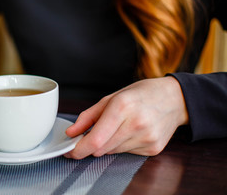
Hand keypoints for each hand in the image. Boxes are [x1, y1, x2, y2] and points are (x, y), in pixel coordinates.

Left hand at [65, 76, 188, 158]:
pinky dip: (122, 145)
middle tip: (94, 132)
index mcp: (122, 106)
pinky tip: (132, 132)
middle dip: (92, 144)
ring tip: (120, 126)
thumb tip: (71, 132)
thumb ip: (88, 116)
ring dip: (108, 144)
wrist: (175, 98)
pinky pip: (127, 153)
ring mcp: (147, 138)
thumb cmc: (141, 94)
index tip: (71, 151)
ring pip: (112, 152)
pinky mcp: (154, 148)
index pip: (95, 139)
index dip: (79, 149)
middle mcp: (136, 124)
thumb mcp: (111, 97)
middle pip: (102, 148)